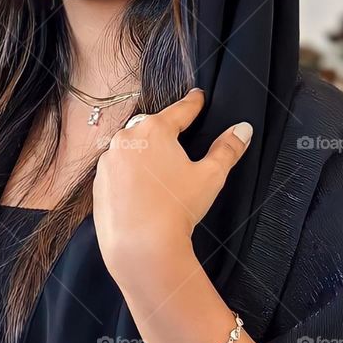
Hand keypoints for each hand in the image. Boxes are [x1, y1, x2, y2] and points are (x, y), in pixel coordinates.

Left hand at [92, 87, 252, 282]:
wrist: (141, 246)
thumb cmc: (177, 208)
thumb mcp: (210, 176)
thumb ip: (227, 149)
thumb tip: (243, 129)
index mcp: (154, 130)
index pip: (180, 110)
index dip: (192, 103)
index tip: (198, 96)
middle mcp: (126, 139)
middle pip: (152, 128)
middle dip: (166, 132)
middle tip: (181, 139)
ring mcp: (109, 161)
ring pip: (132, 148)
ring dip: (145, 153)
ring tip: (161, 171)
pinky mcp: (99, 182)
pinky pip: (118, 170)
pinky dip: (130, 174)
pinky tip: (142, 189)